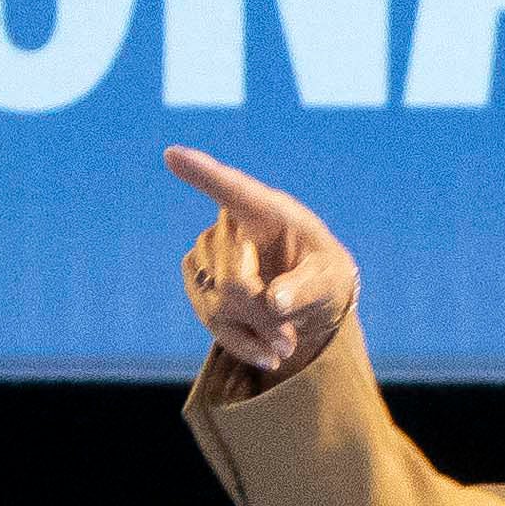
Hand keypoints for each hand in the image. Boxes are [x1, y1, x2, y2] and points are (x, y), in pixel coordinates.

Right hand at [164, 146, 359, 382]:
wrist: (309, 300)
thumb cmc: (324, 275)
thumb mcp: (332, 280)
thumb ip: (308, 288)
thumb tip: (275, 303)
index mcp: (265, 208)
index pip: (230, 188)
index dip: (202, 173)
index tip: (172, 154)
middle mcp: (228, 224)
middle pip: (234, 281)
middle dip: (264, 317)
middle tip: (291, 340)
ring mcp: (207, 251)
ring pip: (219, 304)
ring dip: (255, 333)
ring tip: (286, 344)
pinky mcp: (196, 279)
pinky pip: (210, 319)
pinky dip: (240, 343)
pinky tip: (265, 351)